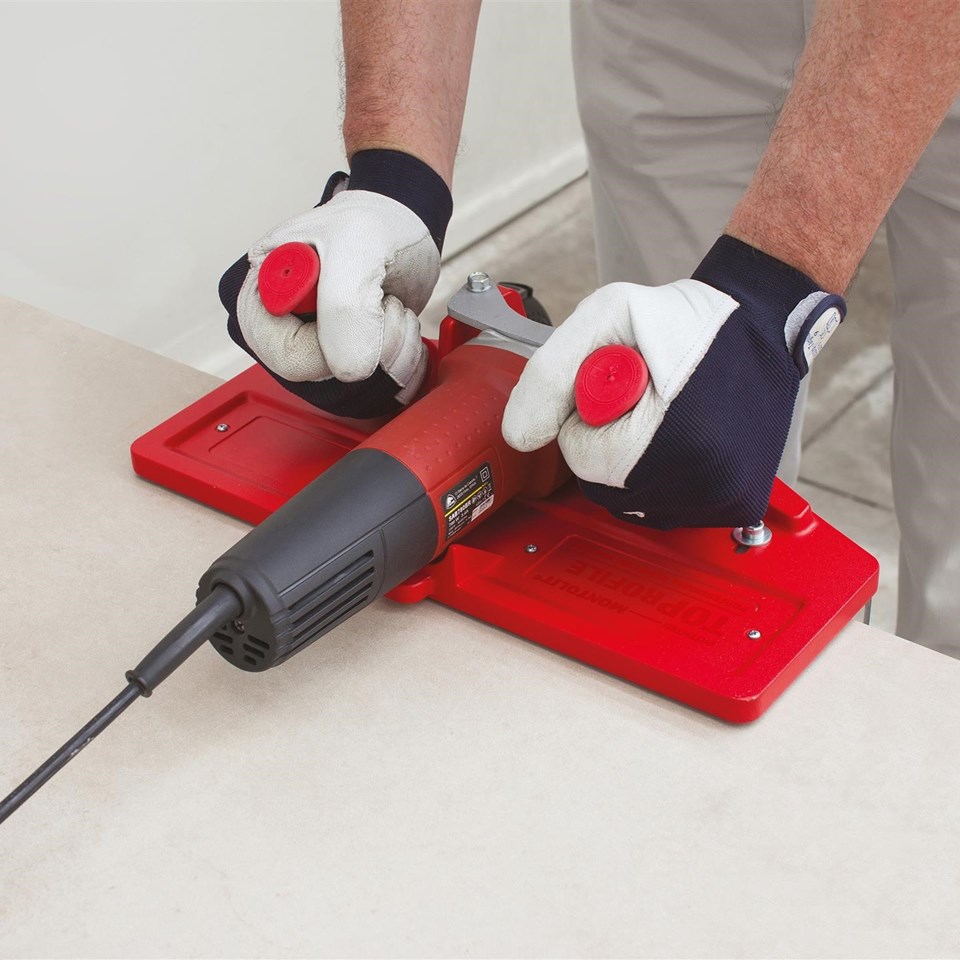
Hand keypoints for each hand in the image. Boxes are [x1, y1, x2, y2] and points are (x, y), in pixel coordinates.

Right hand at [219, 149, 451, 418]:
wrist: (405, 222)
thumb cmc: (372, 221)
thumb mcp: (356, 246)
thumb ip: (343, 307)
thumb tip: (347, 369)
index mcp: (264, 296)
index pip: (287, 358)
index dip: (333, 347)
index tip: (364, 308)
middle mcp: (285, 326)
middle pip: (325, 378)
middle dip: (372, 347)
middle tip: (386, 304)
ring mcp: (319, 345)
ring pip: (357, 386)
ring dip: (394, 352)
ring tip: (393, 306)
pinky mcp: (351, 355)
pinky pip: (379, 385)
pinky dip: (404, 360)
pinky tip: (400, 324)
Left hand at [502, 236, 845, 529]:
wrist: (763, 322)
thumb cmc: (688, 319)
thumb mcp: (606, 318)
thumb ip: (550, 376)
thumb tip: (518, 436)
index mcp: (677, 442)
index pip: (586, 460)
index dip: (588, 420)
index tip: (616, 389)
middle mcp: (707, 483)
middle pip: (608, 487)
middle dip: (608, 443)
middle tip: (643, 400)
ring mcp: (724, 500)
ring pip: (635, 502)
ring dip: (634, 463)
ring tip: (667, 415)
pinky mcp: (735, 504)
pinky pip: (669, 506)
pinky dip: (664, 477)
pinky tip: (682, 438)